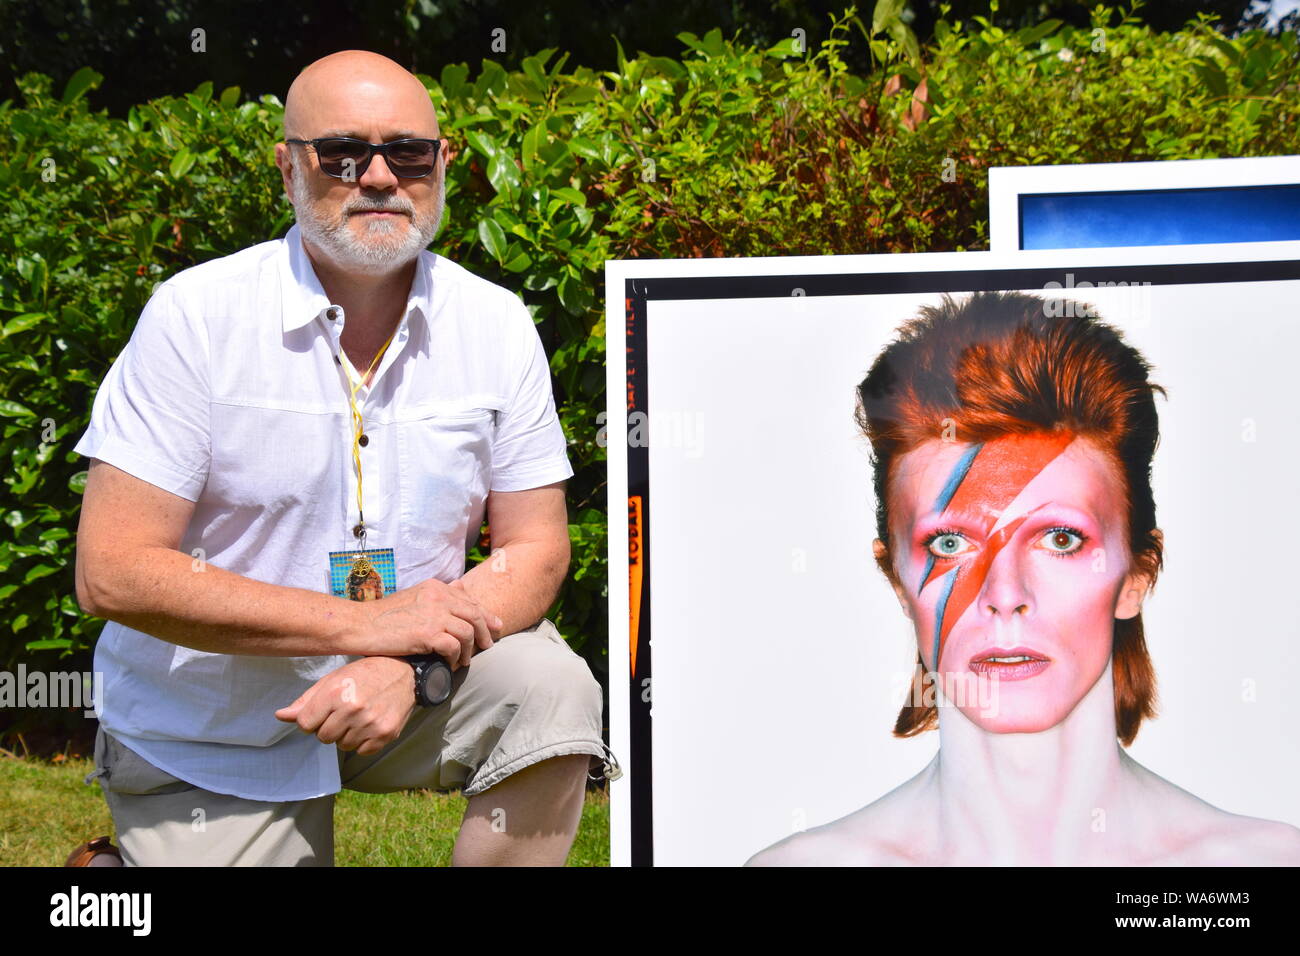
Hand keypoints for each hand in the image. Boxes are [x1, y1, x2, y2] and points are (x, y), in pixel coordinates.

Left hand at [274, 657, 415, 754]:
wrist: (405, 673)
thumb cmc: (364, 674)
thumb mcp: (333, 679)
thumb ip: (306, 701)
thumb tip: (280, 716)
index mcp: (335, 692)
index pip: (305, 724)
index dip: (311, 719)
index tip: (323, 710)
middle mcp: (352, 709)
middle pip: (323, 737)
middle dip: (329, 727)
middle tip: (344, 711)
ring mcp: (370, 723)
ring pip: (342, 746)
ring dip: (347, 734)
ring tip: (359, 716)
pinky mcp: (385, 734)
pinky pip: (361, 751)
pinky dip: (363, 741)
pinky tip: (370, 723)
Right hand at [351, 576, 502, 668]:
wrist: (358, 625)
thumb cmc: (383, 616)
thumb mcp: (413, 597)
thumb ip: (436, 596)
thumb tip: (460, 588)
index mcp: (435, 587)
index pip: (469, 600)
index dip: (485, 615)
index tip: (494, 626)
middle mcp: (438, 597)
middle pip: (474, 614)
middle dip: (485, 632)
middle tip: (489, 645)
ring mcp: (434, 614)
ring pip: (468, 632)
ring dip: (470, 649)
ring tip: (465, 661)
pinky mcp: (428, 633)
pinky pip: (454, 647)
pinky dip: (455, 658)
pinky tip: (450, 665)